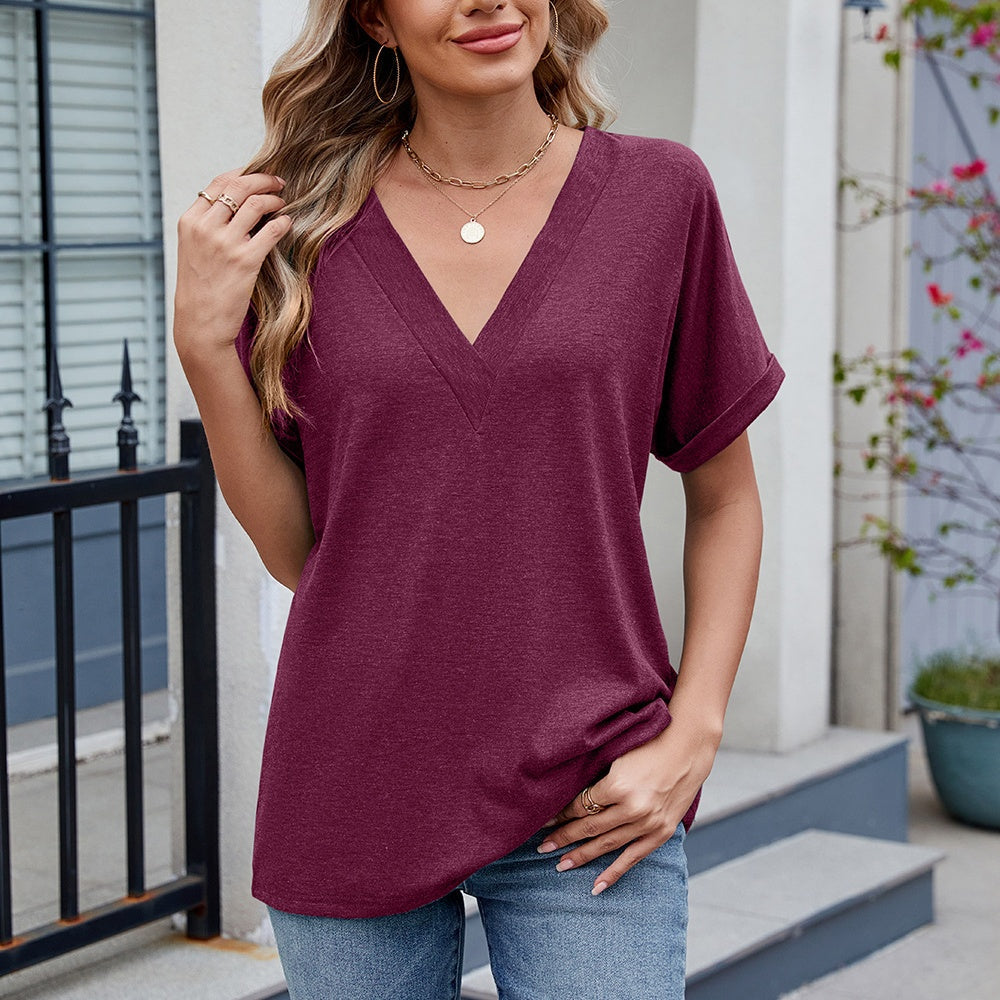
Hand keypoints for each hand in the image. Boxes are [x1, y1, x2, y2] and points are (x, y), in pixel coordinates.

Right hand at [173, 169, 291, 357]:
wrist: (200, 322)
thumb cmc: (200, 287)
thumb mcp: (193, 249)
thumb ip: (208, 225)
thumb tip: (235, 203)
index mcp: (189, 221)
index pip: (218, 183)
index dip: (243, 174)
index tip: (258, 176)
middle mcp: (205, 228)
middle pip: (239, 186)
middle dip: (263, 179)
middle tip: (279, 182)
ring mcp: (225, 243)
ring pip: (256, 203)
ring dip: (275, 199)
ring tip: (282, 203)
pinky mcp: (246, 260)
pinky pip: (272, 230)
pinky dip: (283, 222)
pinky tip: (287, 223)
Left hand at [535, 718, 717, 895]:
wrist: (688, 749)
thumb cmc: (649, 746)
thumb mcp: (618, 757)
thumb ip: (599, 780)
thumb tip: (571, 799)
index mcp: (618, 785)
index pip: (580, 806)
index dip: (560, 815)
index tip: (545, 820)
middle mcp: (633, 808)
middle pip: (589, 827)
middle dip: (563, 838)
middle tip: (542, 847)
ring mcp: (648, 823)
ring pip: (607, 845)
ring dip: (582, 856)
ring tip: (560, 865)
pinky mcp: (661, 833)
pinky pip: (633, 857)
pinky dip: (614, 873)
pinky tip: (596, 886)